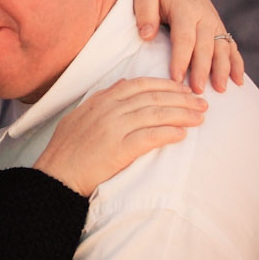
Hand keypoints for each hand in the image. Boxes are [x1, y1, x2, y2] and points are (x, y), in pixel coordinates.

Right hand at [33, 77, 206, 196]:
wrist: (56, 174)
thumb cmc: (65, 150)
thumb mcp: (79, 115)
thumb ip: (102, 99)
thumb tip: (123, 85)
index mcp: (100, 100)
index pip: (139, 85)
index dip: (164, 85)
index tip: (181, 88)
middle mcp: (108, 110)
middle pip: (153, 97)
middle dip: (181, 98)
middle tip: (201, 102)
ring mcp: (113, 128)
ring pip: (156, 114)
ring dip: (181, 115)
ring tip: (199, 118)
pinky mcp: (118, 149)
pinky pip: (150, 137)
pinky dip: (168, 134)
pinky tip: (182, 135)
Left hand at [133, 0, 243, 93]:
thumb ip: (145, 12)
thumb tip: (147, 35)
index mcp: (186, 9)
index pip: (184, 38)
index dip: (181, 59)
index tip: (175, 78)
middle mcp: (204, 17)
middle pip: (205, 47)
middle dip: (202, 70)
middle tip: (197, 92)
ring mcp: (214, 23)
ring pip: (222, 49)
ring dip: (223, 70)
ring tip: (220, 90)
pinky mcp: (219, 29)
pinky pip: (231, 47)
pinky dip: (236, 64)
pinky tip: (238, 81)